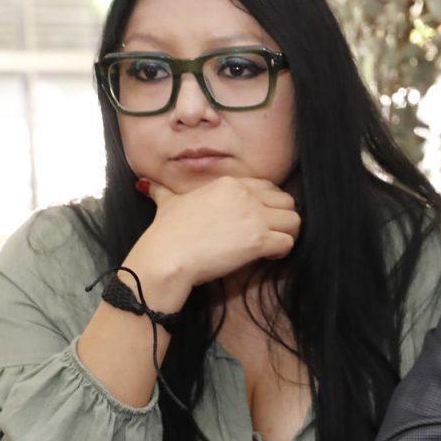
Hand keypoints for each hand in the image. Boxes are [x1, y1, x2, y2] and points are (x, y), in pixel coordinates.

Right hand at [125, 176, 300, 307]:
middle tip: (272, 233)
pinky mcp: (258, 240)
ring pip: (295, 221)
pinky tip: (268, 256)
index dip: (269, 204)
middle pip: (287, 201)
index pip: (268, 187)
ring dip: (288, 234)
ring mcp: (253, 217)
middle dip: (283, 218)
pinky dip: (282, 251)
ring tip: (272, 245)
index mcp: (228, 184)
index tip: (260, 219)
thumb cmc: (166, 232)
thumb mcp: (168, 203)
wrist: (166, 256)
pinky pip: (288, 242)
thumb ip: (163, 192)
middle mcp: (245, 196)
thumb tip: (146, 184)